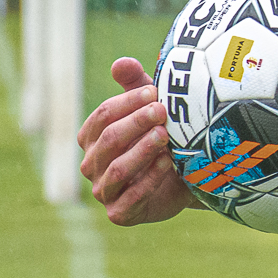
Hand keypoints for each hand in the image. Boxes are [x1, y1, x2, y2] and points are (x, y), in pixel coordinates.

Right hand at [76, 58, 196, 225]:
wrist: (185, 180)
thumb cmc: (162, 139)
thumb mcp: (150, 109)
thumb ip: (135, 86)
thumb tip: (121, 63)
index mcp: (92, 138)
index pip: (103, 116)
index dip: (128, 103)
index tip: (154, 91)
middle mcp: (92, 165)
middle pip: (109, 139)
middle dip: (136, 123)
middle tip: (162, 110)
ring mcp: (104, 191)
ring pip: (117, 169)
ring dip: (142, 150)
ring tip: (166, 136)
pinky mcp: (120, 213)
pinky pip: (131, 197)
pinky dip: (150, 179)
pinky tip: (169, 163)